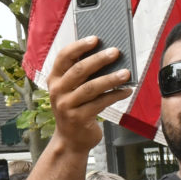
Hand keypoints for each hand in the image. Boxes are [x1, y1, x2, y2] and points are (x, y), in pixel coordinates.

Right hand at [42, 36, 132, 153]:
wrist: (70, 140)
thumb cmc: (75, 109)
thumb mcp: (71, 90)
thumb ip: (81, 75)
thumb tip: (107, 56)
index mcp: (54, 79)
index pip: (63, 57)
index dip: (79, 46)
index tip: (96, 39)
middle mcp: (57, 91)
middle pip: (79, 70)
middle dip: (99, 59)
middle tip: (116, 52)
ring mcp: (66, 105)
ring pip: (91, 87)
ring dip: (111, 79)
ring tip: (126, 73)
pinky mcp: (78, 118)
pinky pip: (100, 103)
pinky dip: (115, 95)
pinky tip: (126, 90)